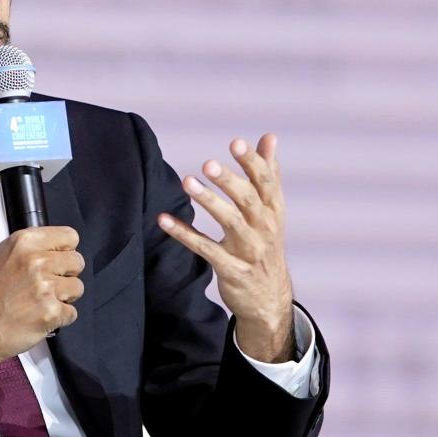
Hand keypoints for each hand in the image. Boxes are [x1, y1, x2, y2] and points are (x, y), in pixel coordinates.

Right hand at [0, 226, 83, 377]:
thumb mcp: (4, 255)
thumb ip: (33, 248)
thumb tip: (59, 249)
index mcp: (25, 242)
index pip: (70, 236)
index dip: (64, 251)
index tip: (55, 261)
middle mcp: (36, 261)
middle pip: (77, 261)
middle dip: (66, 275)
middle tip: (46, 285)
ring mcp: (45, 287)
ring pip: (78, 287)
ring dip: (64, 297)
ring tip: (41, 302)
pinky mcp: (52, 311)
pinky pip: (72, 312)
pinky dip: (59, 318)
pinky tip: (40, 316)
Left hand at [157, 133, 294, 362]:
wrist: (269, 299)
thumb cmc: (266, 244)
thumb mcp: (272, 211)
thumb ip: (268, 174)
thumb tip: (270, 137)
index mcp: (274, 210)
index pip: (266, 182)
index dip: (252, 162)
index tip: (235, 143)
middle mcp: (265, 228)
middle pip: (248, 200)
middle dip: (229, 181)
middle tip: (208, 163)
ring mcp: (249, 251)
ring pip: (230, 223)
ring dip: (208, 201)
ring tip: (187, 182)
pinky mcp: (231, 270)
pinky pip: (205, 249)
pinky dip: (184, 234)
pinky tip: (163, 220)